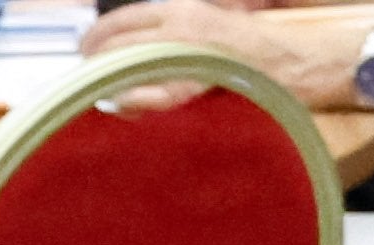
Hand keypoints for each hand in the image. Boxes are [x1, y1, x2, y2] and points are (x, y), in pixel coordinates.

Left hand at [82, 0, 328, 99]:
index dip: (96, 35)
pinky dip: (140, 98)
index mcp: (178, 10)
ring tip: (100, 96)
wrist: (289, 63)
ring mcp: (190, 50)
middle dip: (97, 61)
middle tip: (87, 81)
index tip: (84, 51)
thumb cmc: (248, 54)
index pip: (122, 18)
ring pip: (133, 62)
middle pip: (120, 40)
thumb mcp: (203, 30)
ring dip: (111, 80)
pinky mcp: (202, 77)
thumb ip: (171, 42)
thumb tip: (136, 60)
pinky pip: (162, 91)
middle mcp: (179, 25)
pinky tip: (126, 105)